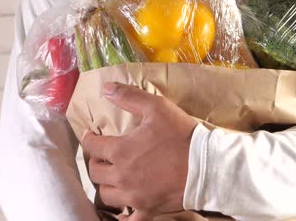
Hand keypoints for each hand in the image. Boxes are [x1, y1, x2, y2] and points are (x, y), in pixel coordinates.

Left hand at [82, 83, 197, 220]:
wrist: (207, 165)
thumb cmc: (182, 136)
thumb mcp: (158, 108)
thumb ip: (130, 97)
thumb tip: (106, 88)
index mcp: (120, 151)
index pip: (92, 145)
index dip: (89, 138)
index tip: (91, 135)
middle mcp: (121, 176)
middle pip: (95, 172)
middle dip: (96, 162)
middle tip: (103, 156)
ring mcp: (134, 196)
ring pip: (107, 195)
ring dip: (107, 185)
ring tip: (113, 177)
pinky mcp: (148, 209)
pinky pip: (129, 219)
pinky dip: (124, 217)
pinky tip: (123, 213)